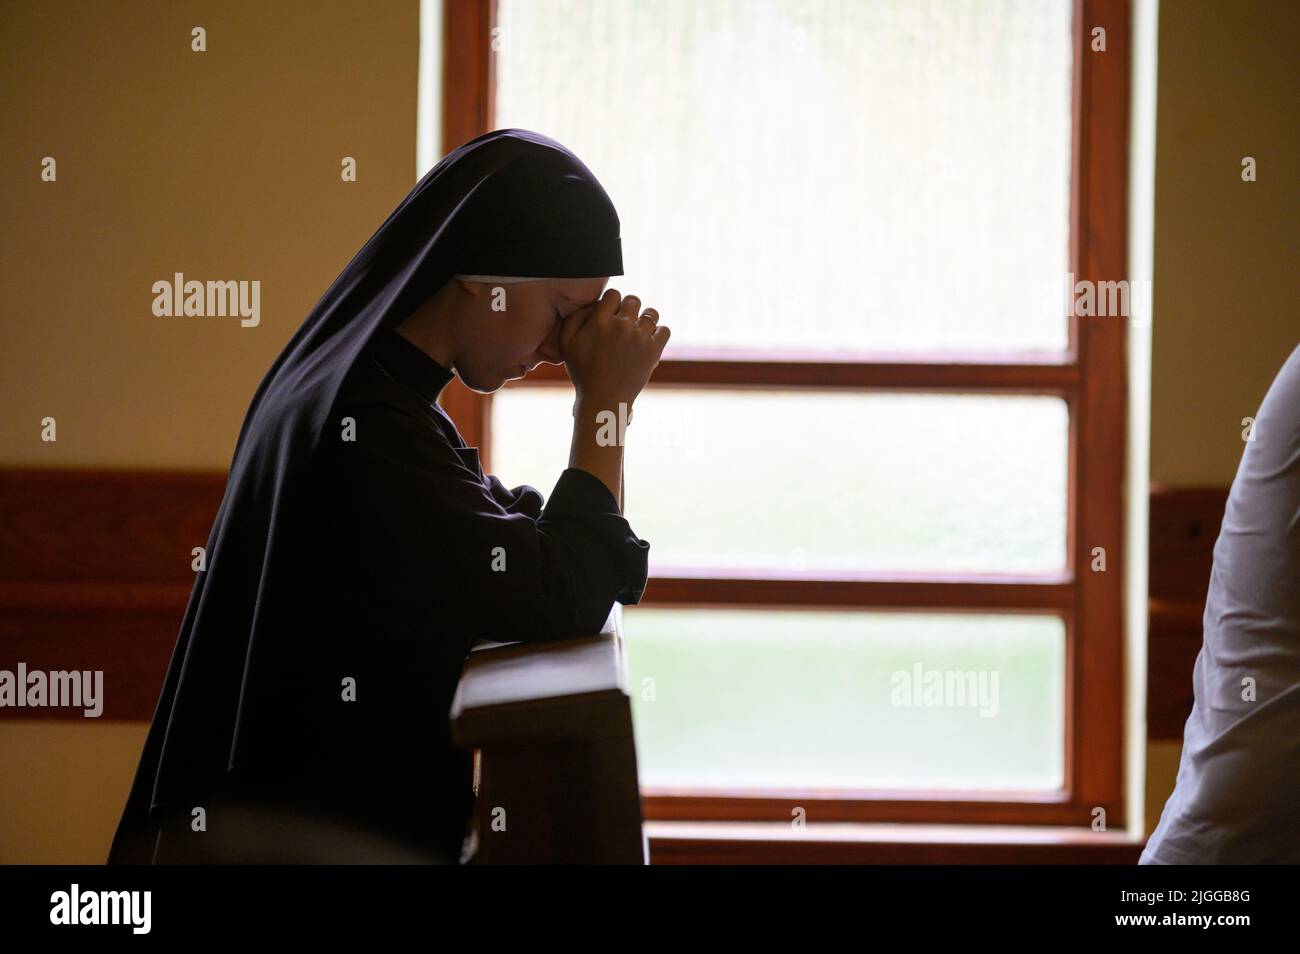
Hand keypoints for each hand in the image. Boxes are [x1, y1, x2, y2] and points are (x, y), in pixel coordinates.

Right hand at [559, 289, 669, 410]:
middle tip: (623, 324)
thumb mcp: (566, 343)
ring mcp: (640, 337)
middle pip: (634, 300)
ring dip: (645, 320)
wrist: (603, 400)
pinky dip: (659, 333)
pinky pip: (665, 330)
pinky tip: (648, 341)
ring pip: (651, 313)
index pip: (614, 294)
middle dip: (628, 309)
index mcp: (600, 321)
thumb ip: (575, 317)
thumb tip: (594, 302)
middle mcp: (622, 325)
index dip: (612, 303)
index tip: (610, 315)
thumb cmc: (583, 372)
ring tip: (637, 332)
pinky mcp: (654, 350)